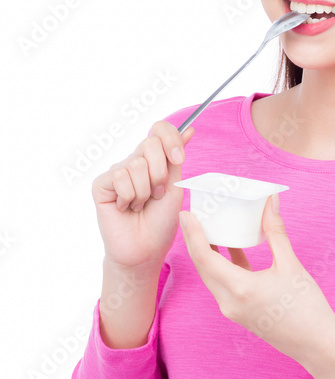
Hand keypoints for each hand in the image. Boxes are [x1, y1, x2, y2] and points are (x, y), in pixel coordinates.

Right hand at [92, 121, 195, 270]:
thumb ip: (176, 158)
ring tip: (140, 205)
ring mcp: (117, 171)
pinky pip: (120, 177)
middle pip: (150, 143)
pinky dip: (129, 196)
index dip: (171, 139)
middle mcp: (134, 161)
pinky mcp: (101, 184)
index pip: (159, 129)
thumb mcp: (175, 186)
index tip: (179, 160)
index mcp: (153, 159)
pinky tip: (125, 208)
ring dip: (145, 191)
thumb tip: (189, 129)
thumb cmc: (161, 221)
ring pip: (136, 164)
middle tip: (157, 194)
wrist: (145, 249)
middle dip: (160, 173)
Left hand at [178, 192, 334, 369]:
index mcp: (240, 289)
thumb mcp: (291, 265)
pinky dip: (222, 265)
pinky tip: (231, 248)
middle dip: (194, 240)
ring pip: (211, 276)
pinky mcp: (239, 312)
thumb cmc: (308, 307)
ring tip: (208, 228)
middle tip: (193, 215)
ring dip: (206, 253)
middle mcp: (229, 302)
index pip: (204, 257)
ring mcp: (232, 310)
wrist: (317, 344)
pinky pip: (222, 284)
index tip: (185, 213)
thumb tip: (271, 202)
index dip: (192, 233)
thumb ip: (276, 232)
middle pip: (202, 266)